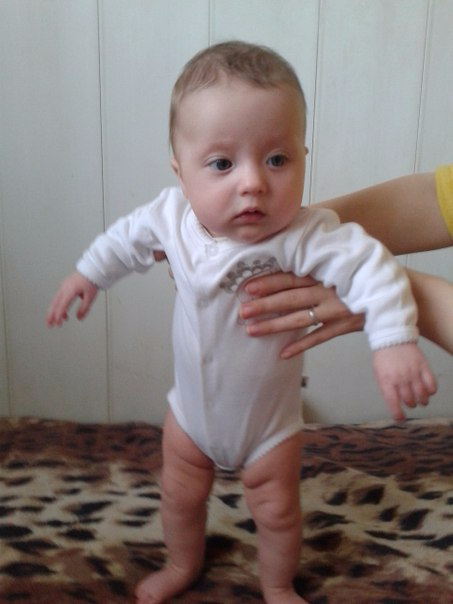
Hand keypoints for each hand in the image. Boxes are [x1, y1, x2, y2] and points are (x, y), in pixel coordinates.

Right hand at [46, 271, 97, 326]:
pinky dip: (58, 306)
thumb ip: (84, 308)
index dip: (59, 315)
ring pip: (55, 301)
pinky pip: (58, 297)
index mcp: (70, 290)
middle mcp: (64, 288)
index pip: (62, 305)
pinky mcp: (64, 286)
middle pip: (54, 304)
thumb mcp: (90, 297)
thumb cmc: (91, 281)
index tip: (58, 323)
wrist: (91, 270)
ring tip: (55, 321)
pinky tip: (63, 312)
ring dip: (53, 311)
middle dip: (50, 315)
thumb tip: (79, 318)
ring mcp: (63, 286)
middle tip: (49, 325)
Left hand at [238, 272, 364, 357]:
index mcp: (323, 274)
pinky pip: (319, 338)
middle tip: (242, 311)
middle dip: (264, 305)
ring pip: (299, 319)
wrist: (394, 292)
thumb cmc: (360, 276)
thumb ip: (316, 267)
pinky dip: (301, 345)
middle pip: (290, 299)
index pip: (291, 277)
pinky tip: (282, 353)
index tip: (247, 287)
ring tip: (251, 331)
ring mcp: (336, 309)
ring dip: (274, 325)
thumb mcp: (338, 266)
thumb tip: (286, 264)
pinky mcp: (345, 325)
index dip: (269, 282)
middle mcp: (327, 291)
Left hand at [372, 343, 436, 420]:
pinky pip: (431, 384)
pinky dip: (431, 391)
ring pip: (422, 395)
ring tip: (421, 400)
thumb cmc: (383, 357)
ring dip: (422, 401)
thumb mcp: (378, 373)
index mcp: (386, 380)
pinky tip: (428, 391)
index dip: (397, 414)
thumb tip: (394, 403)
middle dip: (410, 405)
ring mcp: (413, 372)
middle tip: (410, 403)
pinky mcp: (423, 366)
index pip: (393, 402)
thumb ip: (386, 388)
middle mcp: (401, 378)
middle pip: (410, 400)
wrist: (391, 337)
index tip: (400, 418)